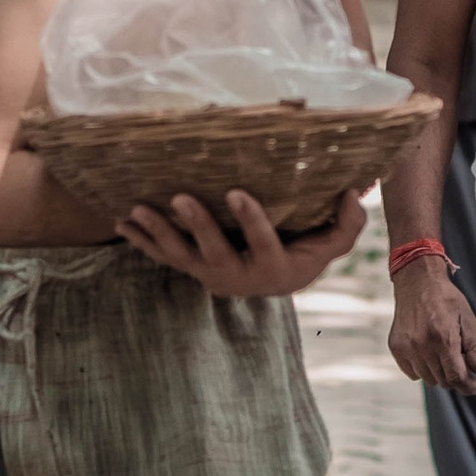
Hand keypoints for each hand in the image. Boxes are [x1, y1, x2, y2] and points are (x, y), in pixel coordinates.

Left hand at [119, 187, 366, 297]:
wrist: (274, 284)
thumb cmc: (305, 254)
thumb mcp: (331, 244)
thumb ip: (346, 222)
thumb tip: (353, 191)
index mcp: (275, 268)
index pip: (264, 243)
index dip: (251, 220)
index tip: (236, 192)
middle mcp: (238, 276)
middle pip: (215, 253)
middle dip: (197, 225)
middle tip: (180, 197)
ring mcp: (210, 274)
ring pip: (181, 256)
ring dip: (158, 233)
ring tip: (137, 210)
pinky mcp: (192, 269)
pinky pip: (164, 257)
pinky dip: (142, 241)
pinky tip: (122, 221)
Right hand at [389, 262, 475, 391]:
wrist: (418, 281)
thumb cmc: (445, 298)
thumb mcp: (467, 319)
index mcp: (443, 338)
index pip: (456, 377)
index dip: (469, 386)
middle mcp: (422, 346)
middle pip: (443, 380)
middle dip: (457, 378)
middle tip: (464, 366)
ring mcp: (406, 348)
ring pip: (428, 378)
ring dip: (440, 373)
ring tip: (446, 355)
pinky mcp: (396, 348)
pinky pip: (413, 373)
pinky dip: (423, 369)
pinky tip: (430, 354)